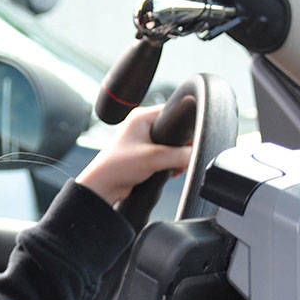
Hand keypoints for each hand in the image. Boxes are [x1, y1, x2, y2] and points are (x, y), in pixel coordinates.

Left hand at [75, 105, 191, 205]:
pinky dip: (170, 163)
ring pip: (171, 145)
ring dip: (176, 157)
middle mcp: (142, 126)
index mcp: (142, 117)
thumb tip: (196, 155)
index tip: (191, 142)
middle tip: (181, 159)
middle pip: (175, 131)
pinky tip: (168, 171)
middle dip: (181, 147)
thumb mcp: (154, 159)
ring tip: (173, 167)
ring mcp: (143, 140)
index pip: (173, 113)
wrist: (103, 186)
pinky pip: (165, 155)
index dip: (185, 128)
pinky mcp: (144, 154)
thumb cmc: (117, 167)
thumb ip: (179, 155)